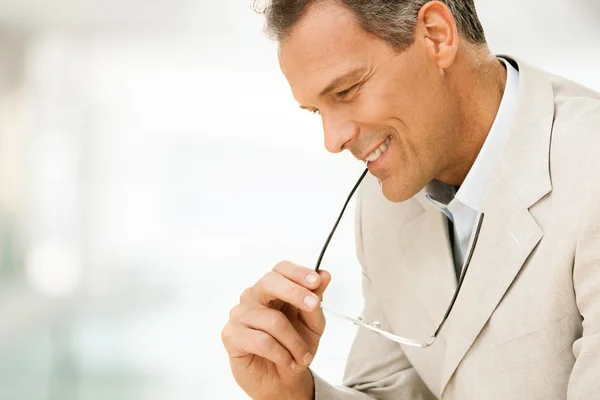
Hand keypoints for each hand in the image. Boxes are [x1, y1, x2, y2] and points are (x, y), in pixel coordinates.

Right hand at [222, 261, 331, 399]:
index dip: (298, 272)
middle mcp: (253, 296)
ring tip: (304, 357)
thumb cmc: (294, 347)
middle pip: (269, 282)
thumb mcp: (313, 325)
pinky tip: (288, 362)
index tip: (316, 281)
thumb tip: (324, 274)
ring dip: (295, 342)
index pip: (281, 269)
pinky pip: (262, 341)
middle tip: (313, 307)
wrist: (280, 380)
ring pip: (273, 320)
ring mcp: (239, 314)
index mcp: (273, 289)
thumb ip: (316, 301)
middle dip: (295, 292)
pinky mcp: (230, 335)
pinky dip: (282, 354)